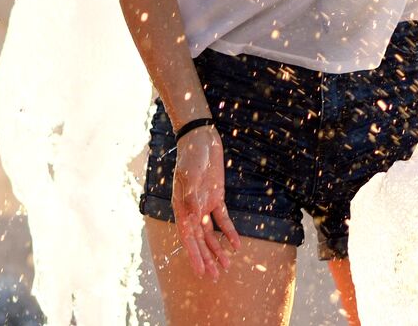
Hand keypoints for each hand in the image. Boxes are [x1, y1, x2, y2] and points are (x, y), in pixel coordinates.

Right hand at [172, 126, 241, 280]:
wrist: (201, 140)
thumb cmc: (192, 156)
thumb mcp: (191, 173)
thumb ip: (191, 194)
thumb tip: (193, 216)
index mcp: (181, 208)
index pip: (188, 238)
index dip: (194, 256)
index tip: (200, 272)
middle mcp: (191, 210)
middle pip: (199, 241)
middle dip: (207, 259)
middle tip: (214, 277)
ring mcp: (204, 205)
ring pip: (211, 234)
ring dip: (218, 250)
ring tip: (226, 267)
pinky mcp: (216, 198)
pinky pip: (222, 219)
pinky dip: (229, 232)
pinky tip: (236, 245)